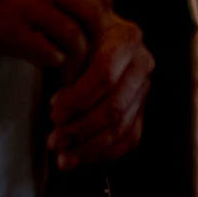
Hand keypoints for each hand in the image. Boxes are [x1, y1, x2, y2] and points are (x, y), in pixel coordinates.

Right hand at [0, 0, 111, 66]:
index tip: (102, 9)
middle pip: (93, 10)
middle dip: (98, 30)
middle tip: (92, 41)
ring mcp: (27, 7)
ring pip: (75, 36)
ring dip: (78, 51)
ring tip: (71, 56)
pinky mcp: (9, 34)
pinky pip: (48, 53)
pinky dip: (55, 60)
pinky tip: (49, 59)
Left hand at [49, 13, 152, 168]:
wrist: (94, 37)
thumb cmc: (75, 38)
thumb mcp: (69, 38)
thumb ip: (65, 62)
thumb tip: (57, 105)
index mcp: (126, 38)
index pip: (104, 75)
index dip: (78, 100)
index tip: (53, 114)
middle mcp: (142, 63)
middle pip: (114, 106)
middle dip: (80, 130)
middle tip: (54, 142)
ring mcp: (144, 88)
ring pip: (121, 127)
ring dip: (89, 147)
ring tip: (62, 159)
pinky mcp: (142, 108)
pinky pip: (129, 139)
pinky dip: (104, 153)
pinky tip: (80, 158)